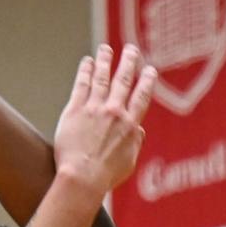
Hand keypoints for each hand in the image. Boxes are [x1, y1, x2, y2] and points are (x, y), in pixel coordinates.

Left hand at [53, 44, 155, 201]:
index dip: (147, 81)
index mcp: (130, 125)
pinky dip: (85, 71)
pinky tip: (87, 62)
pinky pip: (82, 85)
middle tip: (131, 50)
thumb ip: (135, 143)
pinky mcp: (75, 110)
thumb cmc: (106, 176)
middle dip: (128, 62)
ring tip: (106, 49)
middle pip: (123, 81)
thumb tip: (139, 131)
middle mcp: (114, 112)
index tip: (150, 70)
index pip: (141, 96)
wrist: (83, 177)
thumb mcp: (129, 162)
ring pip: (102, 78)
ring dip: (105, 61)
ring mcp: (94, 109)